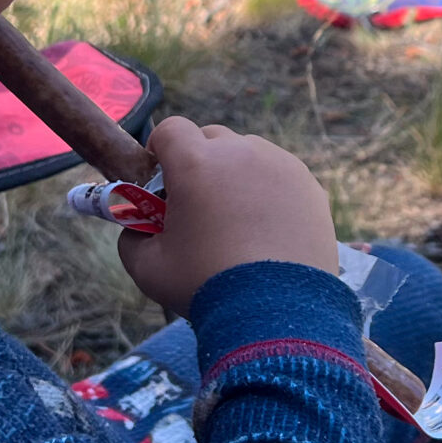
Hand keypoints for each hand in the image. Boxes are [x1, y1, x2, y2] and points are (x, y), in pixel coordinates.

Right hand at [117, 117, 339, 314]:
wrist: (275, 313)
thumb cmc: (205, 287)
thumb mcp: (148, 269)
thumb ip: (132, 238)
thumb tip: (136, 229)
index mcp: (196, 164)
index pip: (171, 129)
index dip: (161, 149)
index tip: (161, 176)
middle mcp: (240, 153)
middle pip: (212, 137)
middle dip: (200, 161)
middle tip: (199, 202)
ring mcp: (280, 165)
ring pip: (249, 154)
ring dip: (237, 173)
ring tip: (237, 219)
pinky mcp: (309, 185)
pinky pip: (280, 175)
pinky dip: (269, 191)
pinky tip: (267, 228)